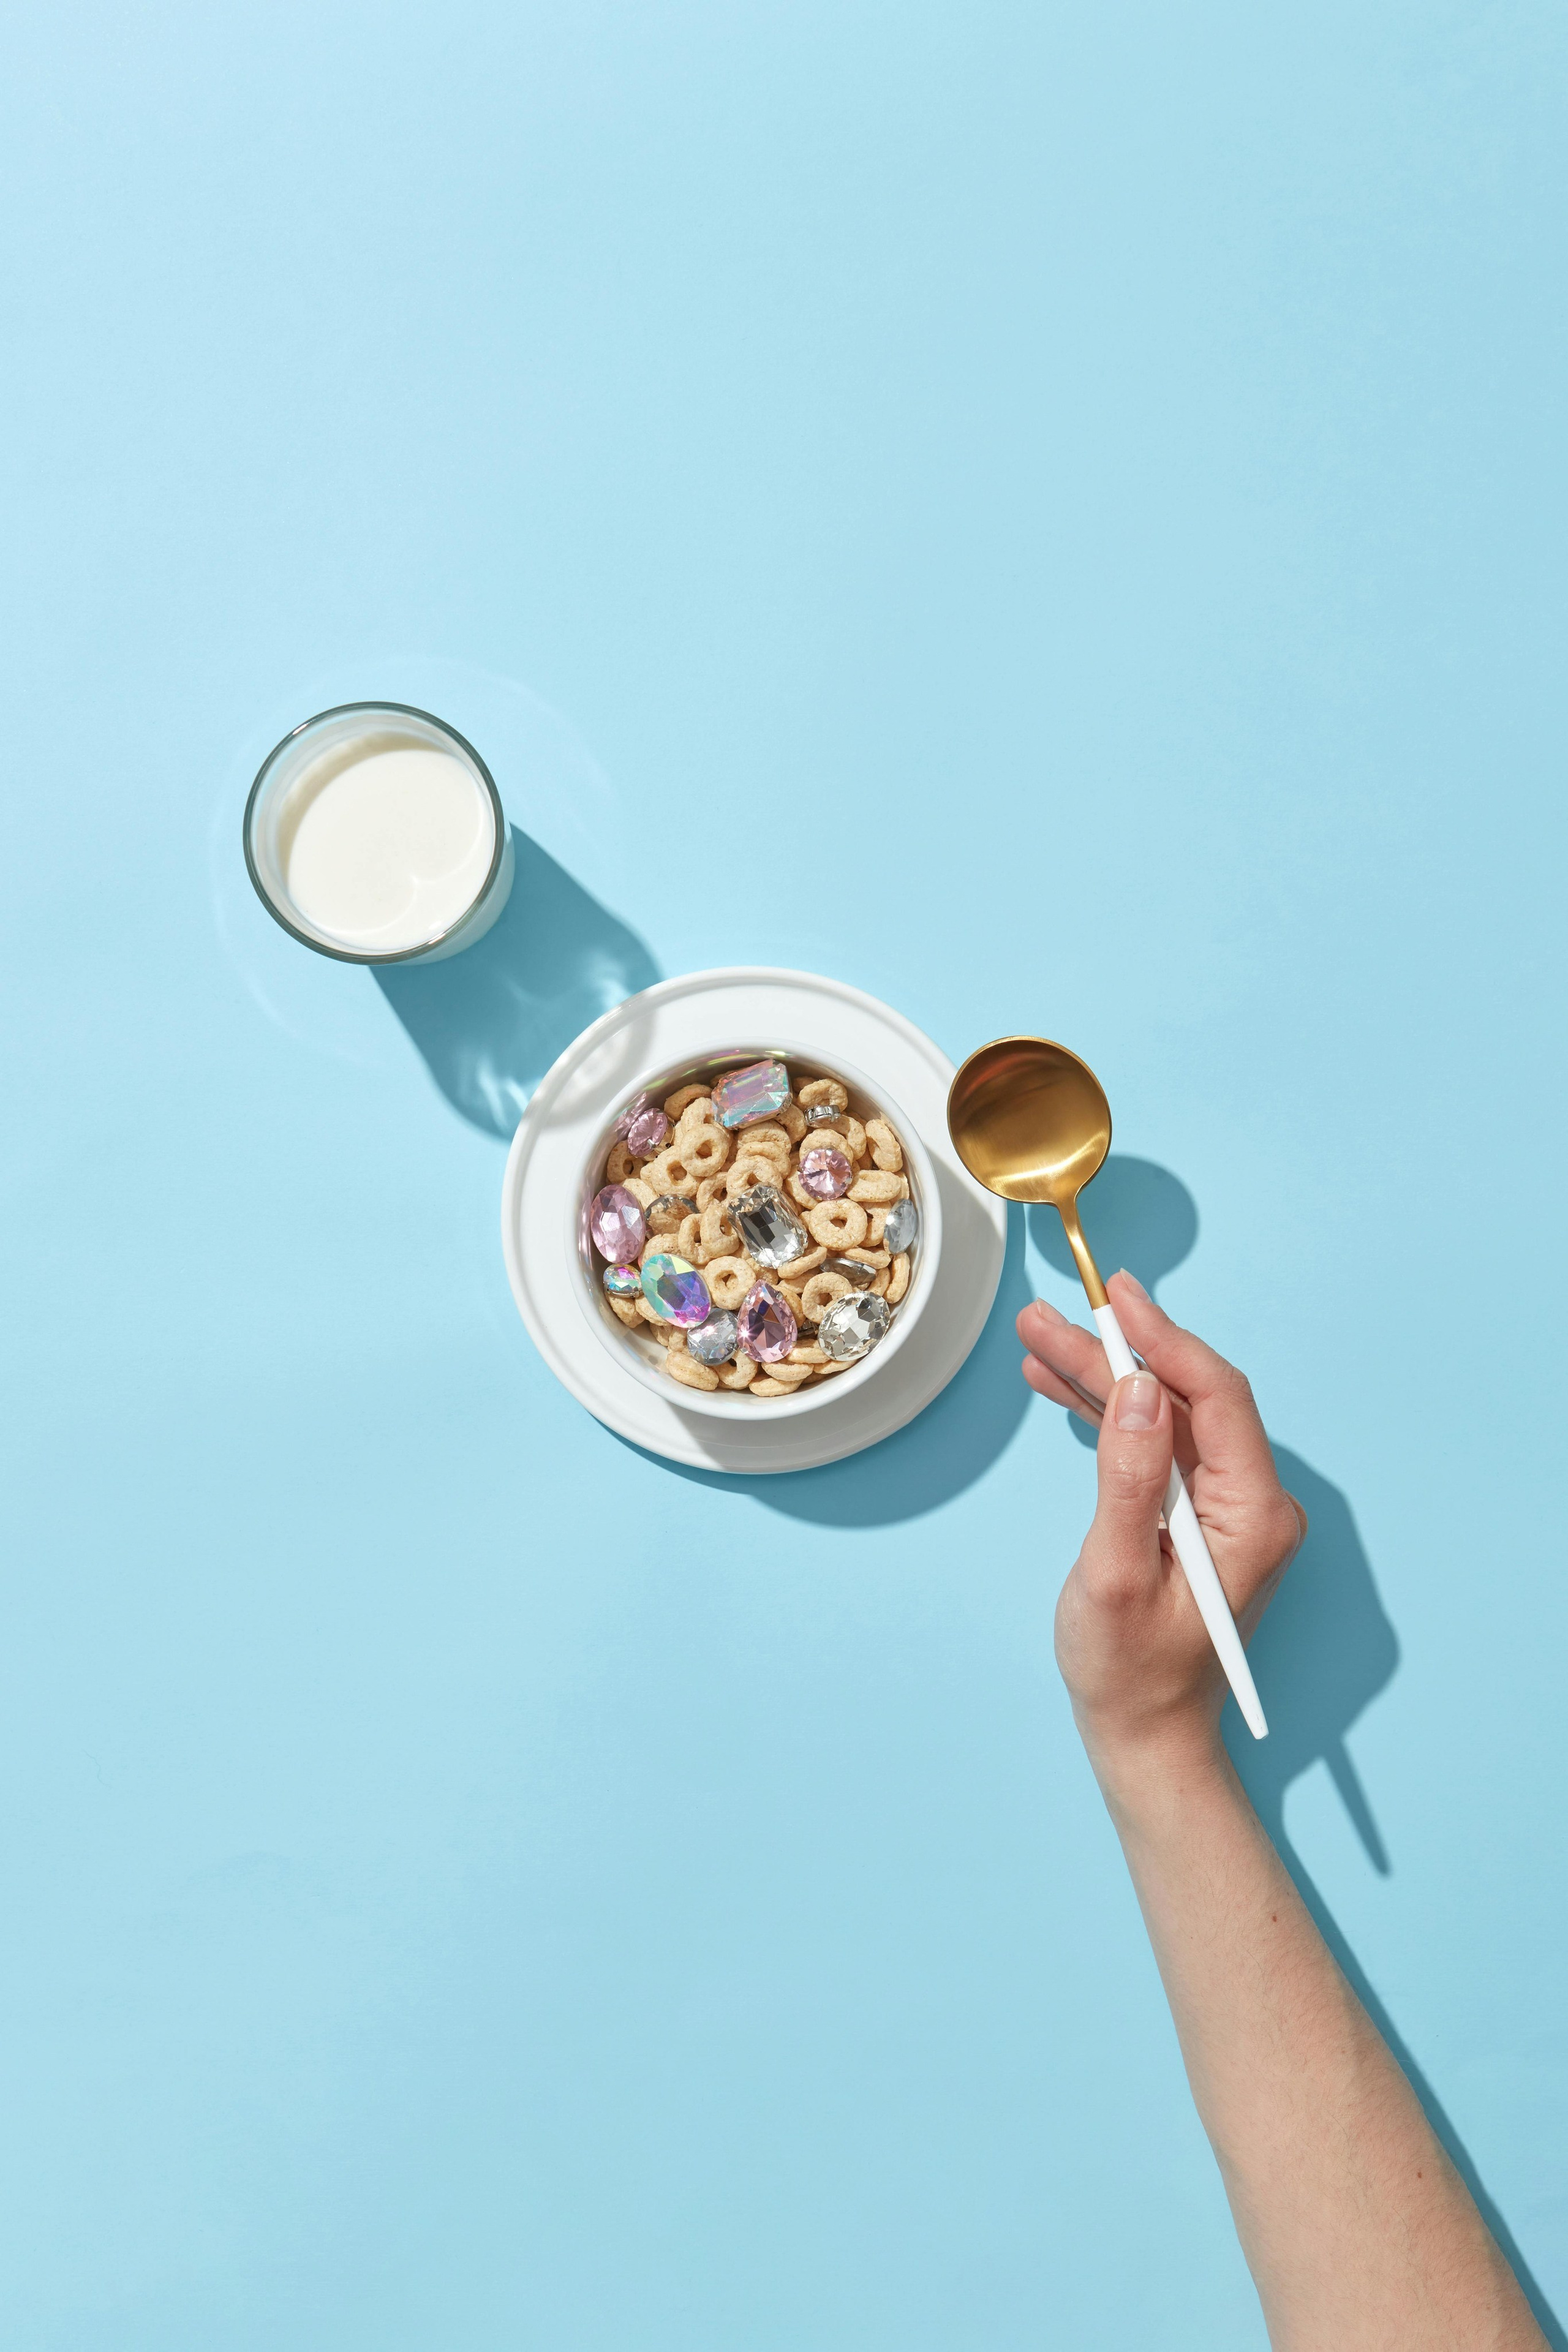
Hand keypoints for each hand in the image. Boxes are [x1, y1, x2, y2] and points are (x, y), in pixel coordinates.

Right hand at [1016, 1272, 1305, 1773]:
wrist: (1145, 1738)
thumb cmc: (1130, 1674)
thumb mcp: (1116, 1576)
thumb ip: (1127, 1478)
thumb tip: (1137, 1389)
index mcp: (1254, 1514)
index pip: (1216, 1397)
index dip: (1165, 1340)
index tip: (1117, 1297)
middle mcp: (1253, 1503)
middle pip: (1183, 1399)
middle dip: (1116, 1353)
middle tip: (1048, 1316)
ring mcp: (1227, 1509)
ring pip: (1162, 1417)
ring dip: (1102, 1379)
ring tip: (1038, 1341)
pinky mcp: (1198, 1517)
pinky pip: (1154, 1448)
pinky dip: (1108, 1417)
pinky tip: (1060, 1389)